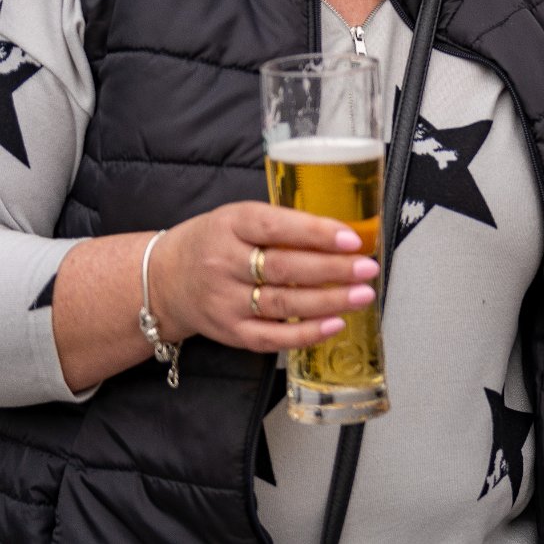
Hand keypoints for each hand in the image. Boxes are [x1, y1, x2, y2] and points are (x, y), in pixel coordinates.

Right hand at [152, 202, 377, 352]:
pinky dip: (306, 334)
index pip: (276, 226)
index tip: (352, 239)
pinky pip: (271, 338)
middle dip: (332, 270)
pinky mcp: (228, 332)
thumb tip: (345, 234)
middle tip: (367, 268)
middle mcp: (223, 263)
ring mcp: (224, 301)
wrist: (165, 279)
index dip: (316, 233)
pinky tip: (335, 324)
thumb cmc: (216, 242)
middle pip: (284, 268)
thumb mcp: (241, 218)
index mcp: (231, 225)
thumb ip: (284, 224)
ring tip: (362, 295)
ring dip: (328, 301)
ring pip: (282, 304)